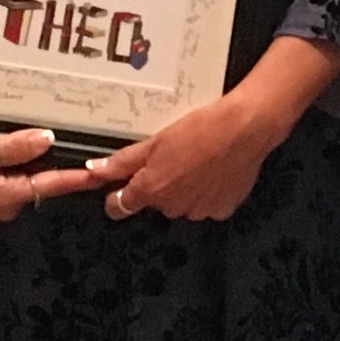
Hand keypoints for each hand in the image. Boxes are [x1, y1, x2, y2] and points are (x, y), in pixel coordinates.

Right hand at [0, 125, 100, 223]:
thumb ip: (11, 148)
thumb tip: (48, 139)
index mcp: (8, 195)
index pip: (53, 184)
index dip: (80, 176)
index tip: (104, 170)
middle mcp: (7, 201)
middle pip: (44, 178)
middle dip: (65, 163)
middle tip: (89, 141)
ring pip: (29, 175)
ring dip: (44, 159)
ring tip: (68, 136)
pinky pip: (14, 173)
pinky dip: (24, 159)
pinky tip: (30, 142)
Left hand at [94, 92, 295, 224]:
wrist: (245, 129)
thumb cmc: (201, 129)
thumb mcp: (155, 141)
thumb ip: (123, 162)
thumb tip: (94, 170)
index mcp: (151, 190)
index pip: (120, 207)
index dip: (118, 196)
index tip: (122, 187)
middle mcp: (172, 207)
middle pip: (155, 201)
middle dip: (159, 184)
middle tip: (173, 158)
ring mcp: (198, 211)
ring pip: (182, 203)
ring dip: (184, 188)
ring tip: (198, 160)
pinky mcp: (221, 210)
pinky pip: (206, 204)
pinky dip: (207, 192)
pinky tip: (214, 170)